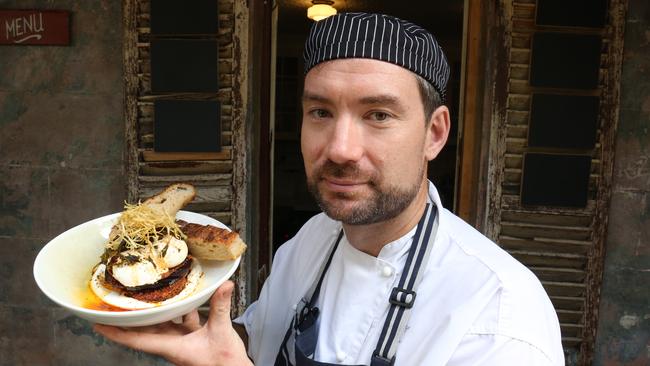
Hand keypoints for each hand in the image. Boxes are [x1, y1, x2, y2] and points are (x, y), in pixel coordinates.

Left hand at [94, 281, 251, 365]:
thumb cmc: (224, 363)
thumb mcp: (221, 332)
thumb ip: (220, 307)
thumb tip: (224, 285)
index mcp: (171, 347)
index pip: (135, 340)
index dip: (115, 332)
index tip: (97, 323)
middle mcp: (171, 344)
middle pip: (143, 330)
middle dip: (128, 317)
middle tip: (115, 302)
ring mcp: (181, 342)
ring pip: (160, 324)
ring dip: (153, 311)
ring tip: (144, 294)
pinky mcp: (193, 339)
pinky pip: (180, 321)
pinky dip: (180, 310)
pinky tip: (185, 297)